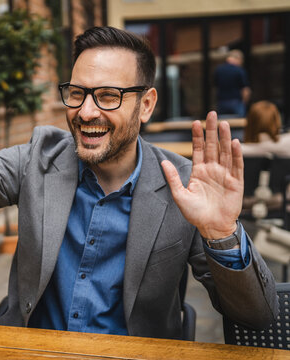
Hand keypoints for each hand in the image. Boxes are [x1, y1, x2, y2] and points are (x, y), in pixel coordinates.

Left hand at [161, 111, 243, 238]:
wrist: (211, 227)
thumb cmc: (195, 213)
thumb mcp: (180, 195)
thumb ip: (172, 178)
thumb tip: (163, 162)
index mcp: (199, 171)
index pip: (198, 149)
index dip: (197, 136)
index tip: (195, 122)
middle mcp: (212, 170)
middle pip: (213, 146)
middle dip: (212, 130)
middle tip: (212, 114)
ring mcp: (225, 175)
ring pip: (225, 152)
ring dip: (224, 138)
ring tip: (223, 123)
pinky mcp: (236, 182)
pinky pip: (236, 166)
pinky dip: (236, 154)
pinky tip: (234, 142)